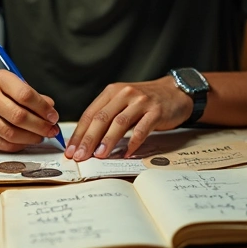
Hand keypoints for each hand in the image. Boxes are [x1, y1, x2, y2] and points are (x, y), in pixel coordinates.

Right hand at [0, 70, 60, 152]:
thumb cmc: (4, 94)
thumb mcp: (19, 87)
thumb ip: (36, 98)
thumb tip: (51, 113)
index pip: (25, 95)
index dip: (43, 108)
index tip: (54, 117)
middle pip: (18, 116)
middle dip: (40, 126)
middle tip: (52, 131)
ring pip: (11, 133)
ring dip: (31, 138)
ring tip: (41, 137)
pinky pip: (3, 144)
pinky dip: (19, 145)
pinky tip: (27, 141)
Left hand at [65, 77, 192, 160]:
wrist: (175, 91)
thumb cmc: (145, 101)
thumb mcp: (123, 102)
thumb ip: (107, 116)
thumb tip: (86, 141)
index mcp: (112, 92)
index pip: (90, 114)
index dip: (79, 133)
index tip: (71, 150)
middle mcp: (124, 93)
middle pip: (102, 118)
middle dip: (88, 139)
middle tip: (80, 156)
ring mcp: (141, 102)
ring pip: (119, 123)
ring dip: (107, 141)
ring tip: (99, 155)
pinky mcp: (156, 111)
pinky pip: (142, 129)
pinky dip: (133, 143)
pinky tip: (126, 154)